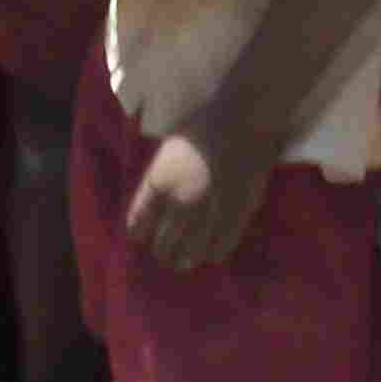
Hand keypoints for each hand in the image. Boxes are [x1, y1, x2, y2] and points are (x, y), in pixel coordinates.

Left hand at [126, 125, 272, 272]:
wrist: (242, 120)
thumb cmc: (204, 125)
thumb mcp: (170, 149)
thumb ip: (160, 178)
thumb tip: (157, 202)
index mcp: (158, 182)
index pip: (139, 223)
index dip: (140, 233)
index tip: (143, 236)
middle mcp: (178, 203)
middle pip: (162, 245)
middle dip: (162, 251)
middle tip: (166, 254)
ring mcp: (206, 214)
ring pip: (189, 255)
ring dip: (185, 259)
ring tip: (185, 261)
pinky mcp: (234, 219)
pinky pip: (218, 251)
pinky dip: (212, 254)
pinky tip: (211, 252)